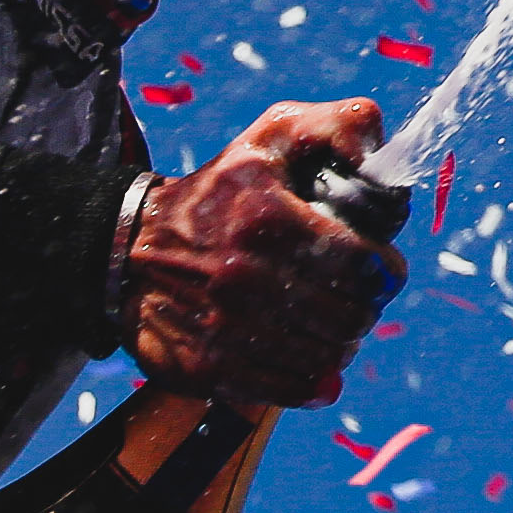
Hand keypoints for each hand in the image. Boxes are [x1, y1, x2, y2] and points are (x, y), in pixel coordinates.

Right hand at [120, 96, 408, 403]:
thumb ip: (340, 124)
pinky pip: (291, 389)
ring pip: (326, 357)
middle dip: (366, 309)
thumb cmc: (216, 191)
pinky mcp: (209, 367)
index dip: (386, 272)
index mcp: (268, 218)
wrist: (127, 251)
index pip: (362, 265)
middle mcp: (246, 276)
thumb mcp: (273, 135)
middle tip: (357, 299)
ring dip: (342, 345)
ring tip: (333, 327)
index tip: (382, 271)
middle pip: (349, 316)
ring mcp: (226, 327)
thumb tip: (377, 154)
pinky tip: (313, 360)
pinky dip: (314, 381)